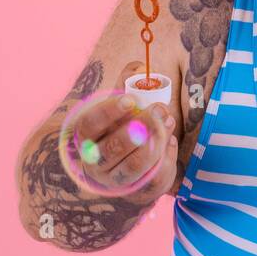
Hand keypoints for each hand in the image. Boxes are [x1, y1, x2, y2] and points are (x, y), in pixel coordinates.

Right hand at [69, 60, 178, 198]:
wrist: (126, 164)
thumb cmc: (122, 125)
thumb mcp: (121, 104)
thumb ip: (128, 83)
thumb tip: (141, 66)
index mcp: (86, 136)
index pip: (89, 125)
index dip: (109, 112)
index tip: (130, 100)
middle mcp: (95, 161)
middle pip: (113, 148)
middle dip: (139, 127)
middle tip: (159, 110)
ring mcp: (115, 179)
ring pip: (134, 165)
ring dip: (155, 142)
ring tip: (167, 121)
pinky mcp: (137, 190)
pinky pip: (153, 177)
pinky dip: (165, 156)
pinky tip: (170, 140)